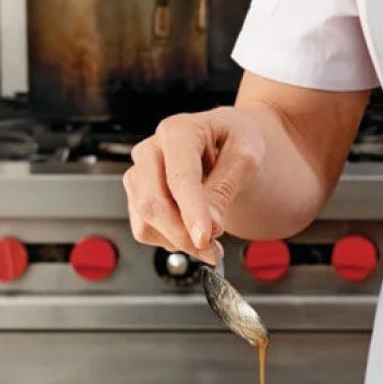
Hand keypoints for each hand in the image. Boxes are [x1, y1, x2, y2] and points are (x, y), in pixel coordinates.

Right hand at [122, 106, 266, 263]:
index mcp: (178, 131)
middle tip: (213, 252)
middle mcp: (151, 150)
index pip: (179, 177)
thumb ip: (226, 188)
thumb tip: (210, 224)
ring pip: (145, 221)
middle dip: (183, 235)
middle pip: (152, 203)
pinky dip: (170, 240)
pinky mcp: (137, 196)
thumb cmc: (235, 142)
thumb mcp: (246, 157)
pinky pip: (145, 229)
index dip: (191, 212)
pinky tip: (191, 232)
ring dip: (178, 241)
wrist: (225, 143)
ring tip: (209, 240)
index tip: (204, 238)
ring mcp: (139, 173)